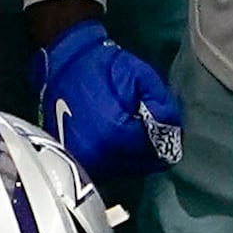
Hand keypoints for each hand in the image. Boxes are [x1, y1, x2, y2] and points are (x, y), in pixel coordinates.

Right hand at [34, 21, 182, 176]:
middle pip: (141, 164)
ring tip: (136, 132)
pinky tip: (120, 139)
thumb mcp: (139, 75)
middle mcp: (98, 156)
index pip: (154, 148)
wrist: (61, 63)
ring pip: (126, 169)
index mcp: (114, 135)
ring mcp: (84, 162)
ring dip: (136, 155)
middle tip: (154, 128)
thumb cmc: (100, 66)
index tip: (167, 122)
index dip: (166, 134)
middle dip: (152, 147)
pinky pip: (109, 168)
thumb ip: (160, 103)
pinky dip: (119, 157)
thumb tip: (171, 127)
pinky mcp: (76, 160)